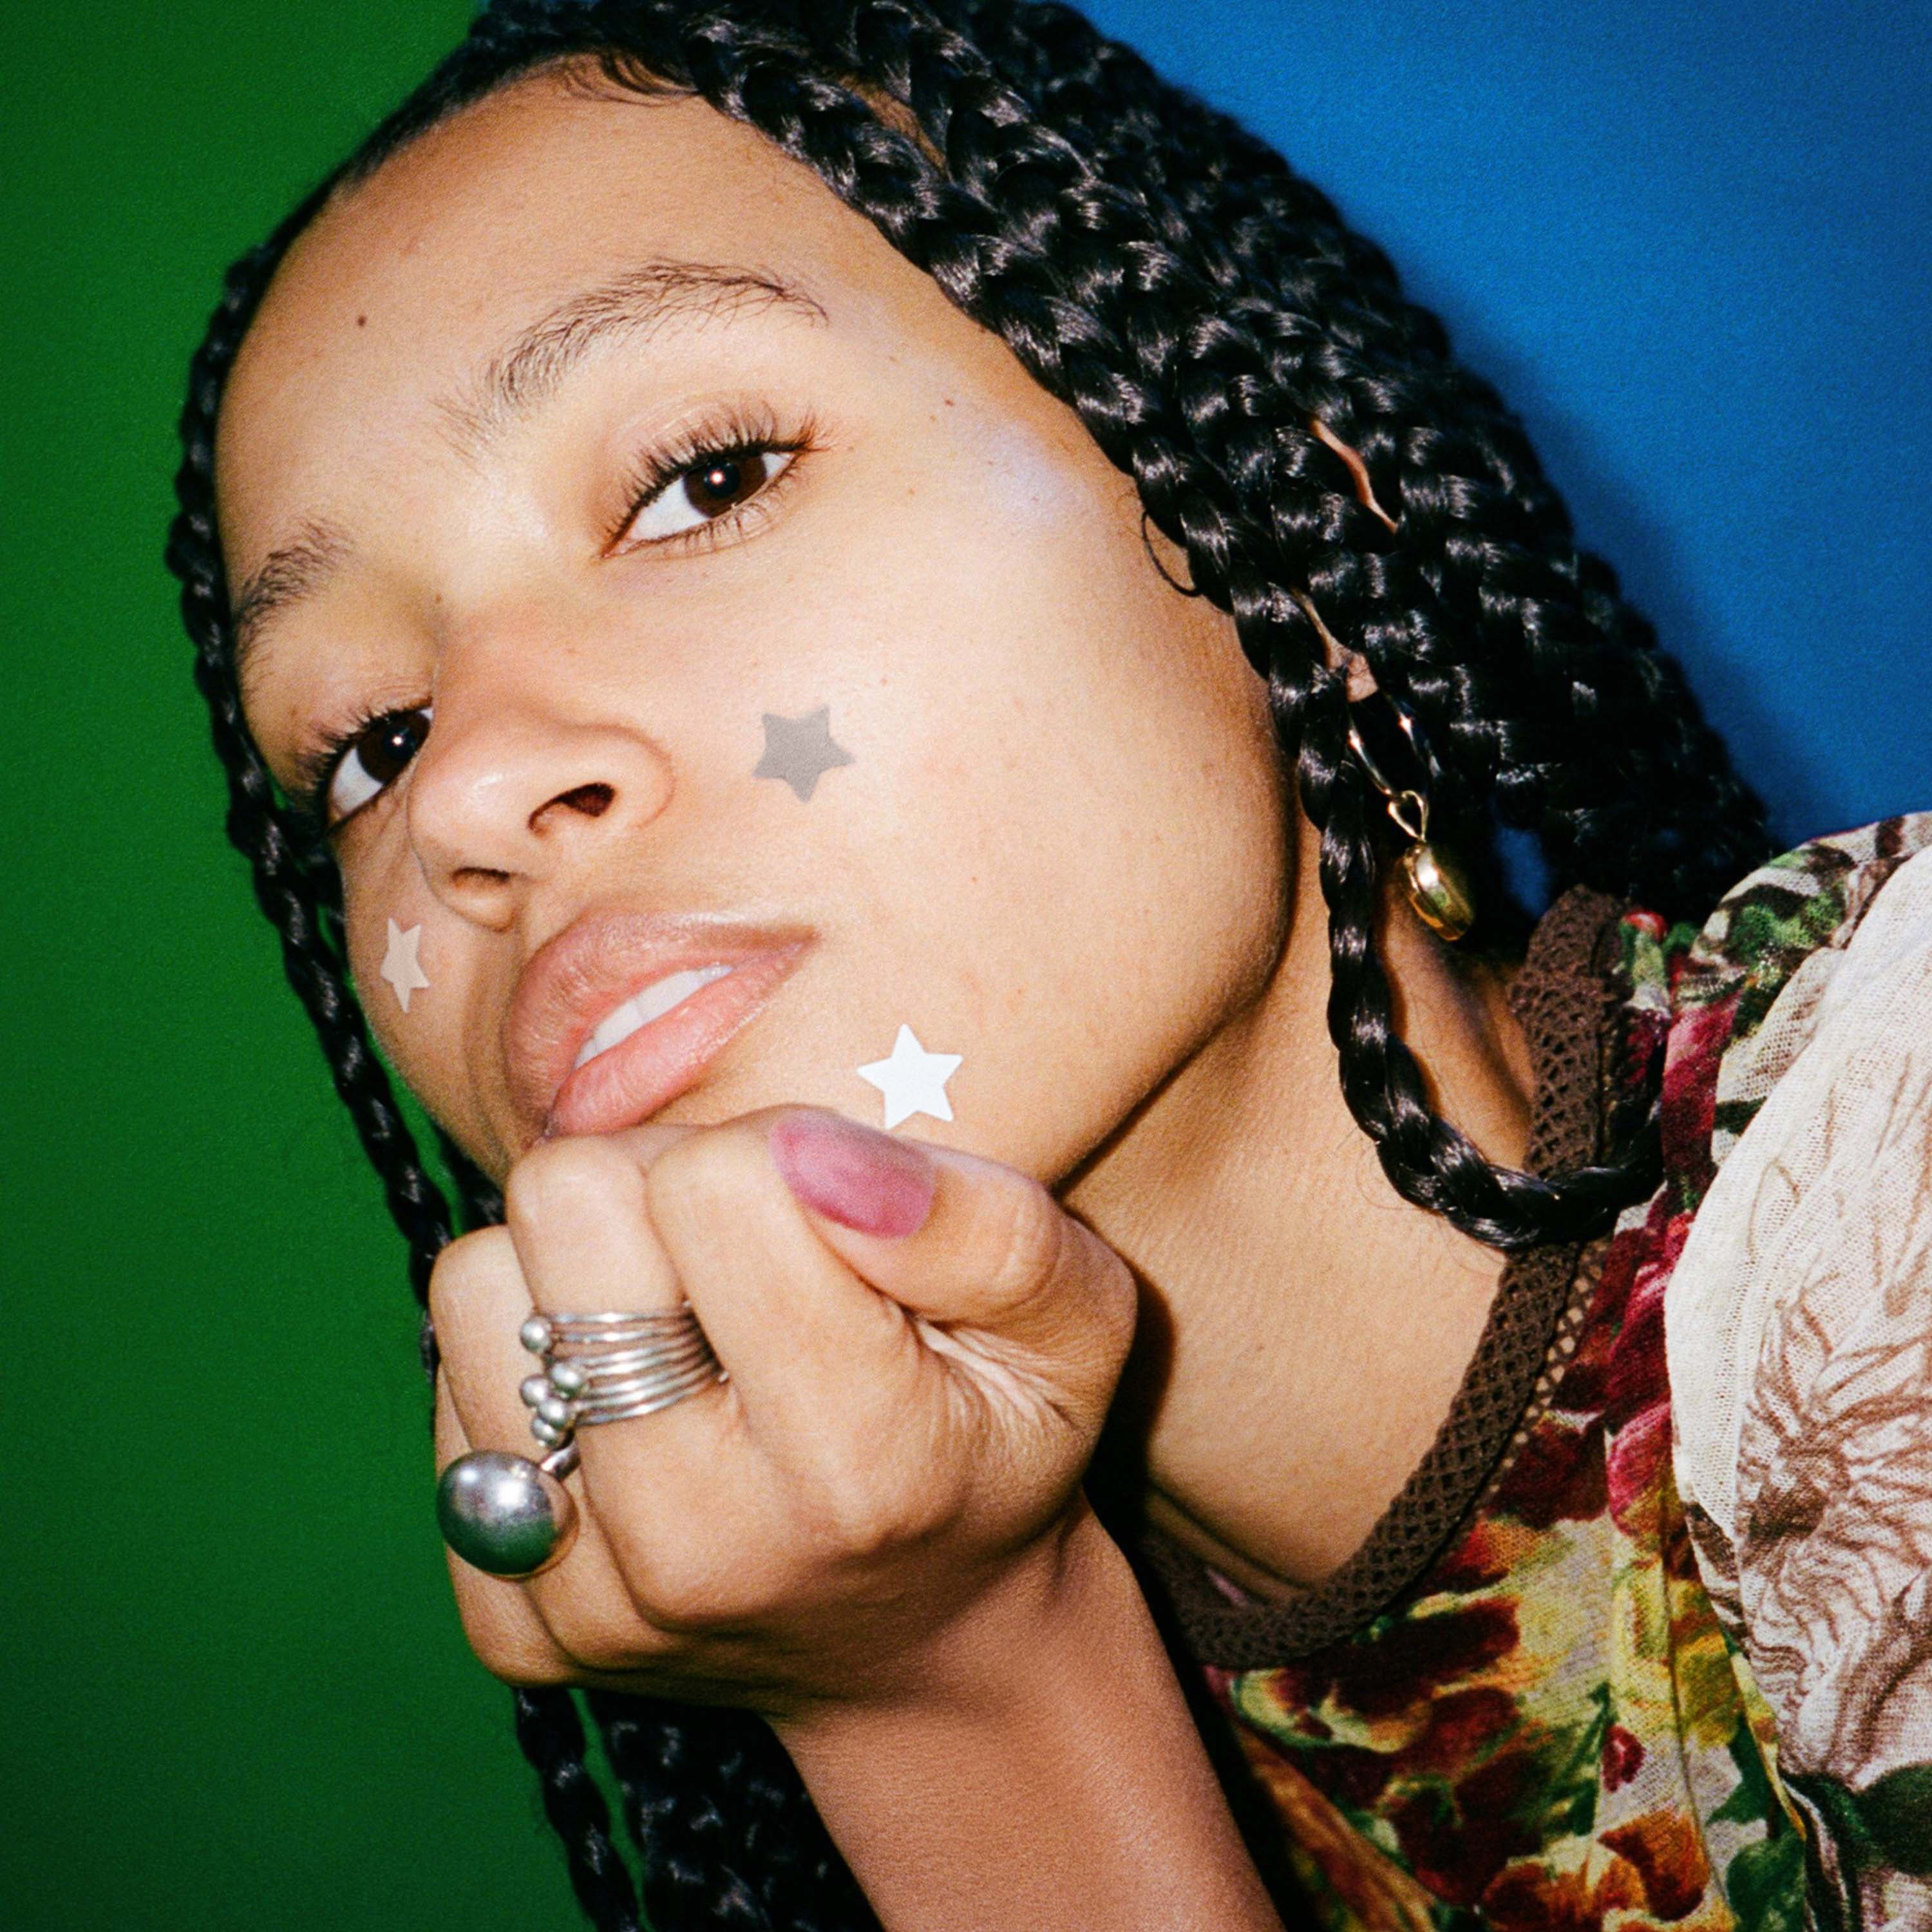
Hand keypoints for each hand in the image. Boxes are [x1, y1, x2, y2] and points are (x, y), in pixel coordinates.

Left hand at [429, 1107, 1137, 1719]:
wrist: (926, 1652)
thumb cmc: (1000, 1445)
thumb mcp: (1076, 1324)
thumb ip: (983, 1226)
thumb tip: (808, 1152)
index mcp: (860, 1463)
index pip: (715, 1181)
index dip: (767, 1153)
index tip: (813, 1212)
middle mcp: (702, 1547)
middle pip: (564, 1205)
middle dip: (651, 1184)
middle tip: (728, 1249)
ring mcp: (591, 1605)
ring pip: (473, 1285)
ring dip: (571, 1268)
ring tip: (674, 1321)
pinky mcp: (513, 1629)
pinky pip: (445, 1396)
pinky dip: (527, 1370)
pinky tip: (629, 1409)